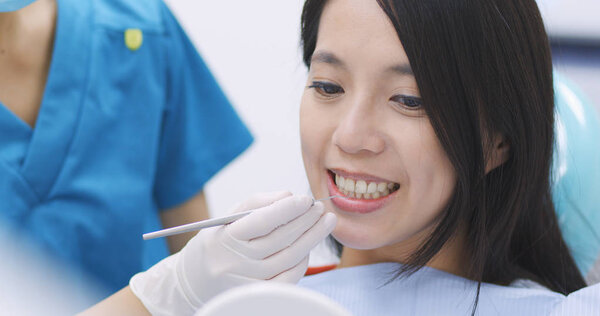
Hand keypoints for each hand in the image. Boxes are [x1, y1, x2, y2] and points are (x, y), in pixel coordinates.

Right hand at [130, 192, 336, 315]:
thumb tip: (289, 196)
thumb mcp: (227, 219)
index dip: (288, 208)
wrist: (195, 282)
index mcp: (225, 238)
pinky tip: (310, 246)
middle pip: (281, 238)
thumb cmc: (216, 244)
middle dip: (306, 220)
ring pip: (289, 257)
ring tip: (325, 222)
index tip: (305, 199)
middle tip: (320, 208)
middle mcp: (235, 261)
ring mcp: (247, 280)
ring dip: (311, 238)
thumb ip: (257, 204)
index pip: (262, 220)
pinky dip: (303, 261)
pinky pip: (289, 278)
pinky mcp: (257, 294)